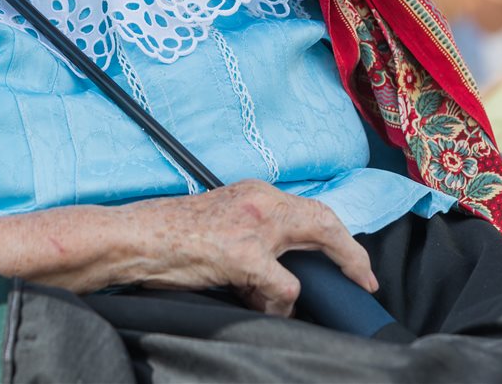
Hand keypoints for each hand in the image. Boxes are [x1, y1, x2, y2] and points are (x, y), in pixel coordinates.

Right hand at [124, 180, 376, 316]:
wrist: (136, 237)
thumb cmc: (170, 236)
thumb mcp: (221, 223)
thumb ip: (255, 236)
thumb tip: (279, 272)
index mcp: (256, 192)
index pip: (312, 209)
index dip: (339, 236)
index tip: (352, 262)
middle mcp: (262, 200)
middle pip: (326, 220)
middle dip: (352, 255)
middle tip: (366, 281)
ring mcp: (255, 225)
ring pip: (316, 246)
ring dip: (314, 283)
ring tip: (298, 303)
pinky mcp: (242, 253)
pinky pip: (283, 285)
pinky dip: (281, 303)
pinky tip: (264, 309)